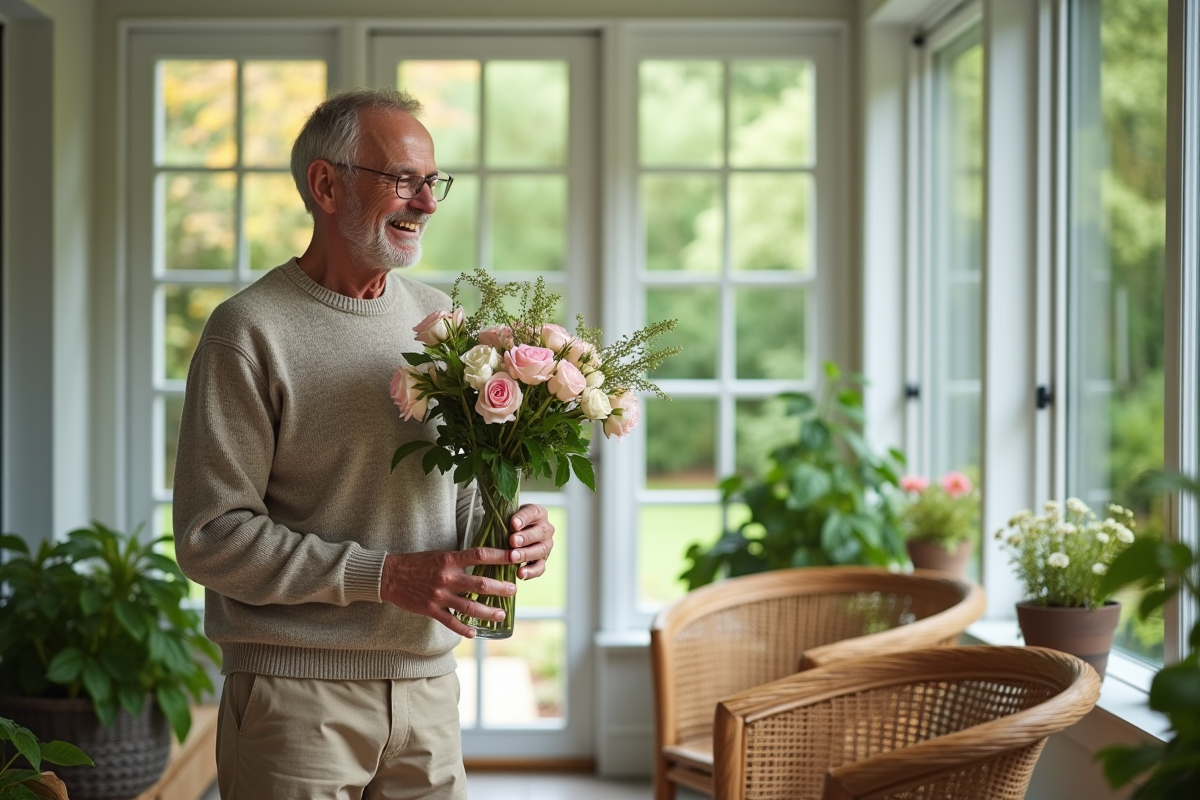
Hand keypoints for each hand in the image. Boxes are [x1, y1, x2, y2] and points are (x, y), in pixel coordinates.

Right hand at [381, 549, 515, 636]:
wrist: (390, 576)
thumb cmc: (417, 563)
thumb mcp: (440, 555)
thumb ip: (459, 559)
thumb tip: (482, 559)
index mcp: (450, 560)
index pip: (480, 555)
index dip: (500, 556)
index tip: (515, 557)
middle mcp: (447, 577)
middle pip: (480, 584)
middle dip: (500, 589)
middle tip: (513, 591)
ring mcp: (440, 595)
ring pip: (470, 607)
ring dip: (488, 612)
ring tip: (501, 615)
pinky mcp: (431, 610)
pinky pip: (451, 622)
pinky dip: (464, 629)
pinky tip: (475, 633)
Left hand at [509, 503, 554, 579]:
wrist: (514, 537)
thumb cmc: (509, 524)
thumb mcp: (507, 516)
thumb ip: (503, 517)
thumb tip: (492, 518)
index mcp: (538, 513)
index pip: (532, 513)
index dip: (523, 518)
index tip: (513, 524)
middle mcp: (546, 529)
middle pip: (540, 532)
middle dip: (525, 538)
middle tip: (512, 541)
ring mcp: (546, 546)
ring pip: (541, 550)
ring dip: (526, 554)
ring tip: (512, 557)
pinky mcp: (543, 561)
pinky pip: (540, 567)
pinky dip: (531, 571)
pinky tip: (520, 573)